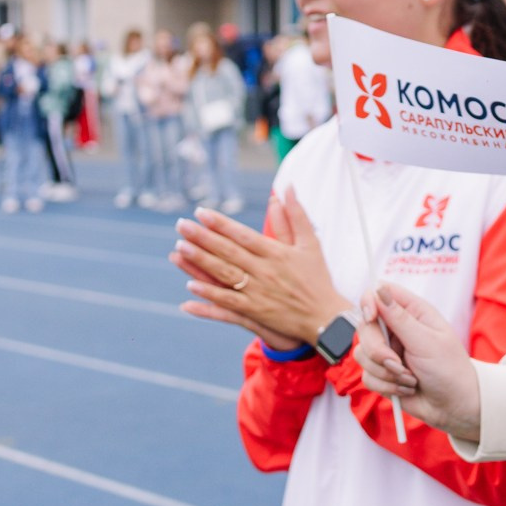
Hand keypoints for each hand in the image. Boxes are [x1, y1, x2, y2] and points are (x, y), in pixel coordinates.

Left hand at [175, 190, 348, 348]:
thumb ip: (295, 215)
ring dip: (200, 262)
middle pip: (228, 252)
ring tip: (179, 249)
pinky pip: (227, 304)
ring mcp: (258, 293)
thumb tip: (286, 187)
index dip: (221, 223)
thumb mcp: (310, 243)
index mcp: (276, 253)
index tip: (201, 212)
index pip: (242, 235)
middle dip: (202, 238)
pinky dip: (208, 297)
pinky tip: (189, 289)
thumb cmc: (318, 278)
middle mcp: (264, 271)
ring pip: (224, 275)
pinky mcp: (255, 313)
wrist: (326, 318)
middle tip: (181, 225)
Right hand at [361, 283, 481, 438]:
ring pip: (362, 354)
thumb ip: (400, 318)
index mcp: (412, 313)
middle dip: (377, 350)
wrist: (455, 407)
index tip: (371, 318)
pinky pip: (367, 376)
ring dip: (386, 372)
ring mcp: (388, 352)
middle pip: (364, 327)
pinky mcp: (382, 374)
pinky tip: (407, 389)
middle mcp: (397, 330)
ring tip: (410, 379)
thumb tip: (380, 290)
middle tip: (397, 363)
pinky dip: (386, 386)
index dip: (369, 302)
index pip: (379, 293)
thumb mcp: (427, 342)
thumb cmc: (450, 370)